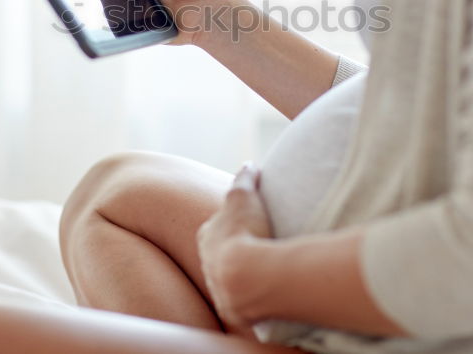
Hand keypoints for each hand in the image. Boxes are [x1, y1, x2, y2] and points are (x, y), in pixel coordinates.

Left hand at [197, 163, 273, 335]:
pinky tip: (266, 294)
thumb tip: (249, 164)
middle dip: (234, 253)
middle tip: (258, 250)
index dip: (233, 225)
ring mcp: (217, 287)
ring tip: (265, 274)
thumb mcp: (244, 196)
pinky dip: (252, 297)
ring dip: (244, 276)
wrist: (246, 277)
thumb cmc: (243, 231)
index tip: (248, 225)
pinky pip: (241, 301)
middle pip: (220, 255)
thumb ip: (245, 179)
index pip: (217, 228)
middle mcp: (206, 263)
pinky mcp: (231, 309)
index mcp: (206, 236)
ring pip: (228, 279)